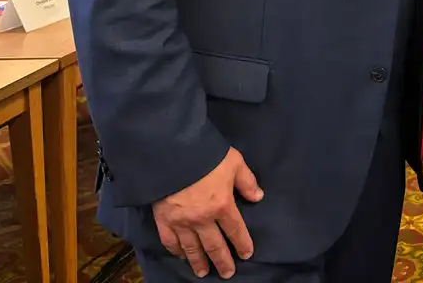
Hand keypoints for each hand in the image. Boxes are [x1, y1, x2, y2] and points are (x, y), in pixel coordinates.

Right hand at [152, 147, 262, 278]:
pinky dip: (177, 251)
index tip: (246, 254)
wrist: (172, 152)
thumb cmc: (206, 155)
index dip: (242, 244)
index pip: (235, 230)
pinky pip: (171, 242)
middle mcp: (203, 219)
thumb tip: (258, 197)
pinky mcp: (163, 220)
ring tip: (204, 273)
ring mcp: (181, 222)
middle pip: (215, 246)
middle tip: (227, 273)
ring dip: (199, 262)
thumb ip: (247, 181)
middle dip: (223, 261)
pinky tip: (181, 256)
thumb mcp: (234, 162)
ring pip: (192, 249)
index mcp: (222, 205)